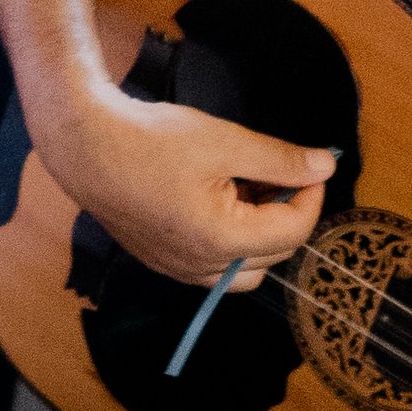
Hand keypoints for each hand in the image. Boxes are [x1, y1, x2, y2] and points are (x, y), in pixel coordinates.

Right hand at [52, 92, 336, 292]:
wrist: (85, 146)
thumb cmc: (152, 140)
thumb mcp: (226, 142)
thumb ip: (281, 160)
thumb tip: (325, 167)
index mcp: (222, 241)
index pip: (294, 230)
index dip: (311, 194)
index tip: (310, 164)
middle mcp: (202, 268)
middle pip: (275, 255)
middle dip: (286, 213)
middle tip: (276, 171)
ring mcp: (179, 270)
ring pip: (247, 268)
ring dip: (260, 232)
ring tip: (245, 186)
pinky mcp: (162, 262)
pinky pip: (214, 265)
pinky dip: (230, 238)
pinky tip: (217, 198)